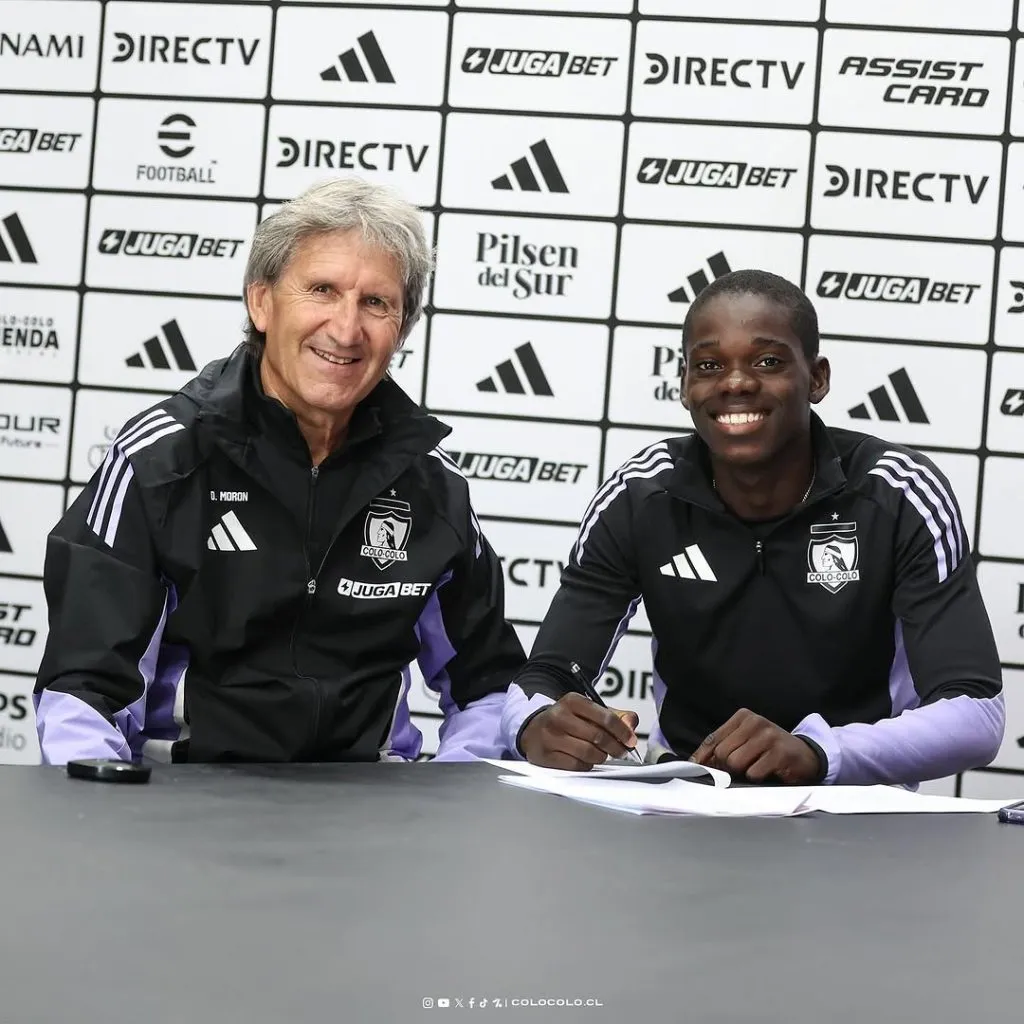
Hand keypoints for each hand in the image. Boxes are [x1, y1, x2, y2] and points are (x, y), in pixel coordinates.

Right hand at [519, 693, 639, 770]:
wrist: (533, 730)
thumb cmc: (566, 721)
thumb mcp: (588, 711)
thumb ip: (614, 716)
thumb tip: (631, 724)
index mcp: (572, 701)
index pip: (605, 717)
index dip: (622, 731)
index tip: (630, 740)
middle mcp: (559, 716)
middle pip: (598, 737)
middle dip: (615, 747)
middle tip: (620, 751)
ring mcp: (550, 737)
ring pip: (588, 753)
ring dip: (600, 757)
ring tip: (600, 754)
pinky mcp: (545, 756)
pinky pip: (576, 766)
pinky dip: (586, 765)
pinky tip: (584, 760)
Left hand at [690, 708, 821, 784]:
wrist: (806, 756)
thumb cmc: (770, 750)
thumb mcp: (746, 741)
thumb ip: (723, 747)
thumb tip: (697, 763)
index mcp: (743, 717)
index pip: (713, 738)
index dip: (702, 756)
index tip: (694, 768)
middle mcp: (755, 722)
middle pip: (723, 753)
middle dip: (726, 767)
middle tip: (738, 771)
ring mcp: (768, 737)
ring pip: (736, 763)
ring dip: (742, 773)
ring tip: (755, 769)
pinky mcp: (779, 753)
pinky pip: (754, 773)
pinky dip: (757, 778)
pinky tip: (768, 772)